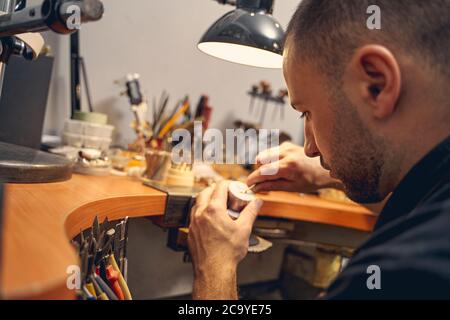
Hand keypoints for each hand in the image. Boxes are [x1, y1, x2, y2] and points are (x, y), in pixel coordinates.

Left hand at [188, 181, 263, 299]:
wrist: (214, 270)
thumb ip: (251, 212)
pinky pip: (194, 216)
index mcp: (214, 210)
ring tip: (218, 207)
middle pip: (205, 191)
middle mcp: (201, 214)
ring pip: (197, 203)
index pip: (219, 187)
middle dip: (215, 190)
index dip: (228, 184)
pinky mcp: (190, 232)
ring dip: (207, 201)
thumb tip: (257, 203)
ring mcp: (193, 223)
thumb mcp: (244, 229)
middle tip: (226, 195)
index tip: (234, 187)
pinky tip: (210, 221)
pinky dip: (202, 213)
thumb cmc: (227, 253)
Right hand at [247, 142, 341, 192]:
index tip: (247, 185)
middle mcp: (286, 153)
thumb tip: (256, 188)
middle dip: (259, 171)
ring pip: (264, 155)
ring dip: (264, 165)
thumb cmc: (311, 181)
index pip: (263, 172)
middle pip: (260, 160)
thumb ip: (272, 186)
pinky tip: (280, 166)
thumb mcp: (292, 188)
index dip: (253, 179)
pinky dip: (271, 160)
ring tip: (273, 174)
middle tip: (263, 181)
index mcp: (288, 166)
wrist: (326, 170)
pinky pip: (271, 152)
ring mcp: (287, 147)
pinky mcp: (287, 144)